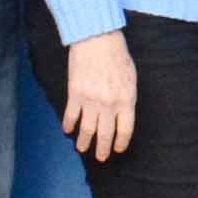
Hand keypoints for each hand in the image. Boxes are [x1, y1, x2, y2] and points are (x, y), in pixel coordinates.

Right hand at [62, 30, 138, 160]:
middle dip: (102, 149)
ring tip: (81, 148)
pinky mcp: (75, 94)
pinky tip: (67, 131)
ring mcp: (91, 101)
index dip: (120, 142)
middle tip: (100, 158)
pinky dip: (68, 125)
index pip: (125, 130)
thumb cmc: (117, 56)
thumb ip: (127, 98)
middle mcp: (109, 105)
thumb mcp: (131, 78)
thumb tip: (122, 114)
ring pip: (87, 129)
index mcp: (126, 100)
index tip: (117, 149)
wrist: (97, 39)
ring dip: (84, 142)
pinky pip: (71, 115)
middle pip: (105, 134)